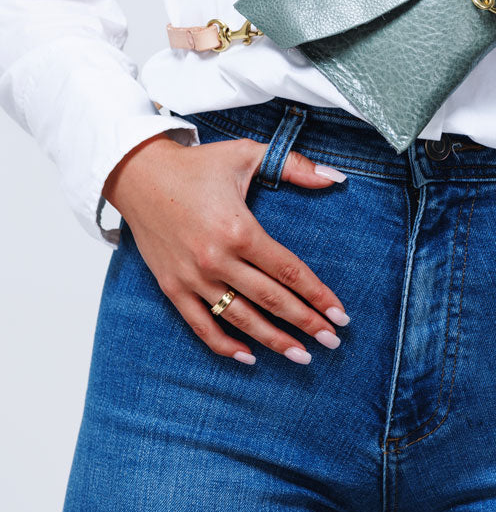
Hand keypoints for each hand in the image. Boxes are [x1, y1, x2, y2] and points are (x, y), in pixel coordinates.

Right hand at [101, 132, 350, 365]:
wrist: (139, 174)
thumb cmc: (197, 164)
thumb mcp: (247, 154)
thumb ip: (295, 166)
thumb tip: (336, 178)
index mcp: (238, 229)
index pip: (288, 270)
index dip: (317, 295)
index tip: (340, 315)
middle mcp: (216, 259)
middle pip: (271, 300)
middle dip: (306, 324)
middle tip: (333, 342)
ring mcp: (193, 277)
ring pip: (241, 319)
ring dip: (273, 341)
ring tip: (302, 357)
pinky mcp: (172, 287)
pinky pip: (201, 325)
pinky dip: (225, 345)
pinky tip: (249, 357)